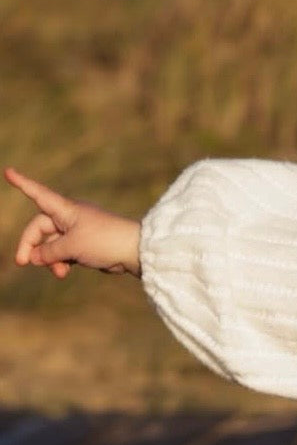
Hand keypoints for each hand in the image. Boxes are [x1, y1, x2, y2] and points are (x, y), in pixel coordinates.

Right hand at [6, 167, 140, 277]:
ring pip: (52, 244)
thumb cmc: (104, 241)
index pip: (38, 194)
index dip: (23, 184)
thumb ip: (49, 251)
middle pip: (40, 229)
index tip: (8, 171)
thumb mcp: (71, 246)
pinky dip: (61, 262)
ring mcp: (78, 231)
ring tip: (58, 273)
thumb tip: (35, 257)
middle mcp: (70, 217)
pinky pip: (65, 252)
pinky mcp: (86, 245)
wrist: (135, 251)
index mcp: (65, 209)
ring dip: (50, 259)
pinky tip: (63, 273)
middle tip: (24, 263)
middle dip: (32, 246)